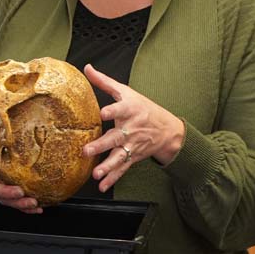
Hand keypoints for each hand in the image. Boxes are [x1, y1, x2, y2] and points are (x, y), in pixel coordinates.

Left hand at [81, 63, 184, 192]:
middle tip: (86, 151)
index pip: (120, 109)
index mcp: (130, 110)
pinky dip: (113, 178)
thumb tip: (86, 67)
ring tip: (96, 174)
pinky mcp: (133, 157)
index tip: (103, 113)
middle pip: (115, 138)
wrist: (168, 130)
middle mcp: (131, 129)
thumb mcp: (126, 92)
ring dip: (107, 166)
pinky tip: (102, 186)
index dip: (112, 111)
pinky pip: (123, 169)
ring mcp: (133, 145)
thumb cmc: (143, 107)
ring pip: (119, 157)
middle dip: (101, 145)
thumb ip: (104, 82)